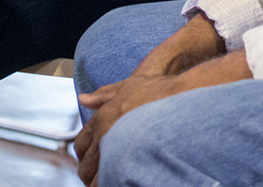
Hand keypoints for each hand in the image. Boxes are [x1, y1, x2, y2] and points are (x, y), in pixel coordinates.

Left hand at [75, 72, 190, 184]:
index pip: (81, 144)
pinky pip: (114, 179)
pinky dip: (114, 182)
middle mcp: (105, 133)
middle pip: (86, 164)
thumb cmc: (158, 90)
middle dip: (90, 174)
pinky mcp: (131, 159)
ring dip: (101, 180)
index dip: (84, 157)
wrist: (181, 97)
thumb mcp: (128, 85)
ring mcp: (117, 147)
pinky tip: (123, 182)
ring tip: (111, 181)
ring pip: (98, 176)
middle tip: (98, 179)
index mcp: (102, 118)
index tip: (91, 163)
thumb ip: (104, 95)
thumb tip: (84, 99)